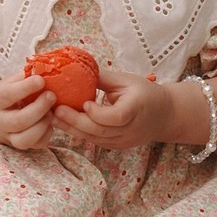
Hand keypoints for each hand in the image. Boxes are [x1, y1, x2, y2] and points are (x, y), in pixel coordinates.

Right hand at [0, 71, 56, 150]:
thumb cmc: (4, 95)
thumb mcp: (8, 83)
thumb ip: (24, 76)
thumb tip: (45, 67)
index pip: (8, 95)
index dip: (25, 88)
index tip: (41, 80)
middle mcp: (0, 121)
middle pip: (18, 121)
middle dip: (38, 109)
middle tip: (51, 95)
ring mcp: (9, 136)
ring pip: (24, 140)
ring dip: (42, 125)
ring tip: (51, 112)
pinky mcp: (20, 145)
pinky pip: (35, 146)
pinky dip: (46, 135)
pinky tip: (49, 122)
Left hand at [51, 67, 169, 150]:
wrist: (164, 116)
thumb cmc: (145, 93)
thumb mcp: (128, 80)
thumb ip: (103, 78)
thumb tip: (77, 71)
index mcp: (136, 109)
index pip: (116, 117)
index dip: (98, 113)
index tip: (84, 102)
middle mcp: (130, 130)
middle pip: (100, 131)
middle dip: (75, 121)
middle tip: (55, 110)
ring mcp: (123, 141)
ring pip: (94, 138)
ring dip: (72, 129)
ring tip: (52, 117)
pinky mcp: (116, 146)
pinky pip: (95, 141)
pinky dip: (79, 132)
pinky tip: (64, 123)